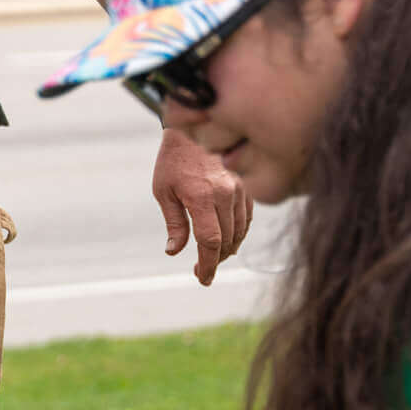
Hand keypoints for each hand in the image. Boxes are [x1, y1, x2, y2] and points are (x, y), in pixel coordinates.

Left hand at [153, 127, 251, 284]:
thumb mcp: (164, 193)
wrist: (193, 131)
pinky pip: (247, 218)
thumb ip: (174, 224)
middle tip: (202, 272)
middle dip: (215, 261)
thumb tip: (174, 252)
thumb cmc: (172, 163)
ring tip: (212, 259)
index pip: (210, 241)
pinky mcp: (244, 186)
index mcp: (201, 198)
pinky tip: (228, 242)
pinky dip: (239, 233)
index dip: (208, 264)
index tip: (203, 279)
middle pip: (226, 240)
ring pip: (239, 231)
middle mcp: (225, 194)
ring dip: (228, 250)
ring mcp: (238, 190)